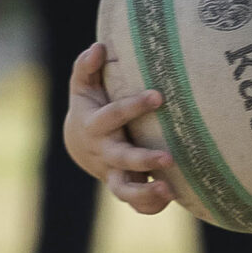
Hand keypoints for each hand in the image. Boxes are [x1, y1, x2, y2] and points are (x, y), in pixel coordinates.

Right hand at [60, 41, 173, 214]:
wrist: (80, 145)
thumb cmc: (89, 107)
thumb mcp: (83, 86)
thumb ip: (86, 67)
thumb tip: (98, 47)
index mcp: (95, 125)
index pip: (113, 115)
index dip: (134, 106)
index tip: (158, 96)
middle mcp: (104, 152)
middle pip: (122, 158)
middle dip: (144, 159)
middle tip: (169, 157)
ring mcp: (114, 173)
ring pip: (124, 191)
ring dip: (145, 193)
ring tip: (169, 189)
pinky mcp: (125, 188)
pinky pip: (136, 205)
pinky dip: (151, 205)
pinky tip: (171, 196)